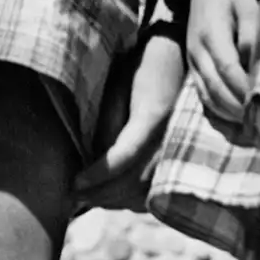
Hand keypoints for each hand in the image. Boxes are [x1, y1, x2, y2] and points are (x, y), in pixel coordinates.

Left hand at [74, 30, 185, 209]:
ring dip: (117, 200)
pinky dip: (136, 199)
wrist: (179, 59)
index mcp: (153, 117)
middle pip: (135, 181)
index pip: (123, 157)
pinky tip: (115, 197)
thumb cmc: (142, 69)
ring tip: (89, 199)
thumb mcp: (118, 89)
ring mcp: (182, 150)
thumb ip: (108, 125)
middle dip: (102, 194)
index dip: (97, 175)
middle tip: (74, 197)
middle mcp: (172, 138)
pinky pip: (160, 190)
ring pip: (148, 192)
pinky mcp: (185, 158)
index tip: (74, 183)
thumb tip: (94, 160)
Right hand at [187, 0, 258, 122]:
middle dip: (239, 108)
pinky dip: (218, 110)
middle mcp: (197, 50)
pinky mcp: (193, 67)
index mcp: (211, 33)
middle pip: (216, 87)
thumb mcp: (248, 5)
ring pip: (207, 95)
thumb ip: (253, 34)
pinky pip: (202, 94)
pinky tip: (236, 118)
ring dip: (228, 113)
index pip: (228, 68)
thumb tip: (258, 66)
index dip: (245, 89)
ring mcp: (192, 60)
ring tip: (252, 126)